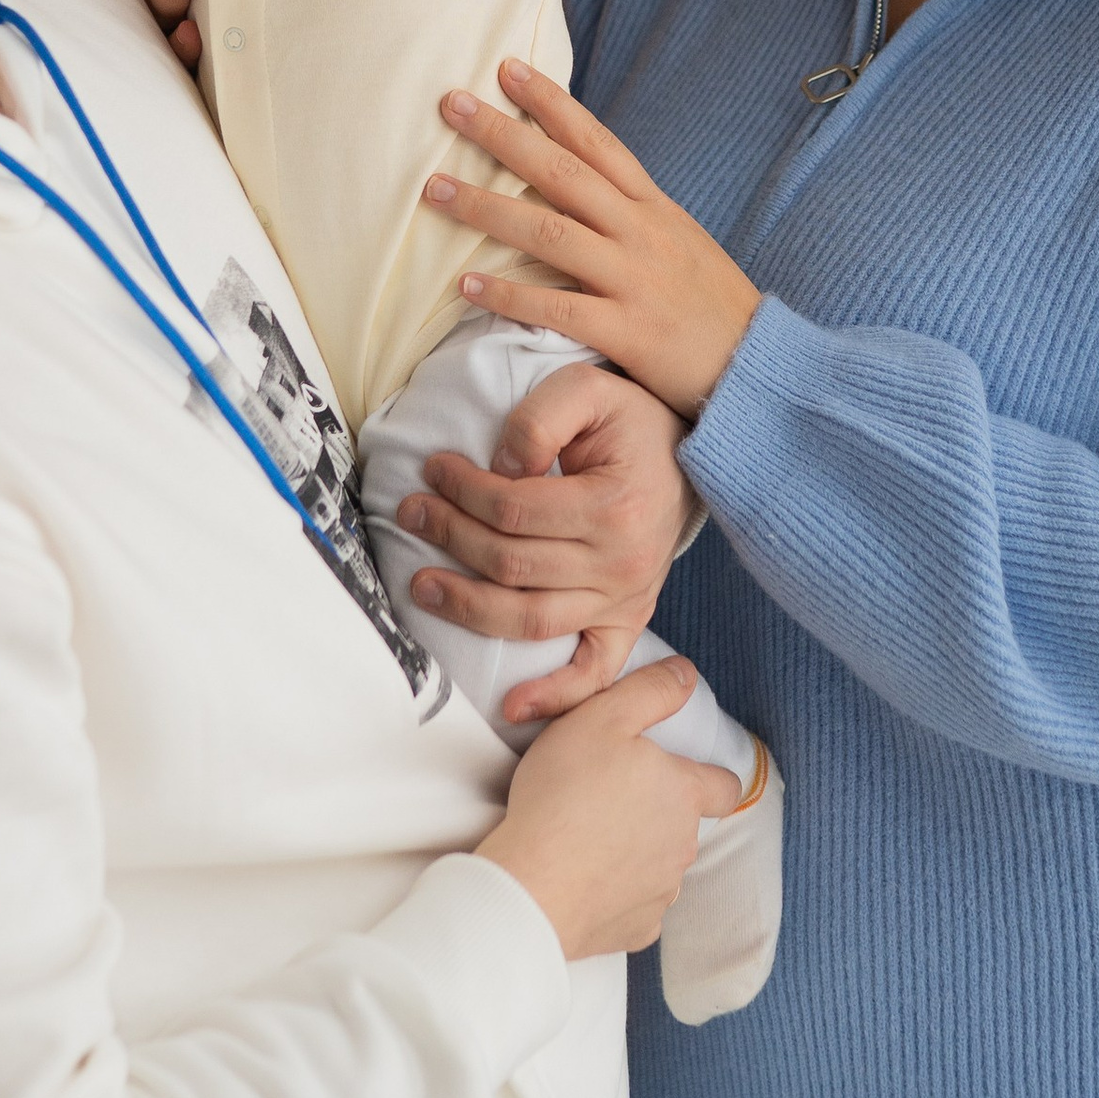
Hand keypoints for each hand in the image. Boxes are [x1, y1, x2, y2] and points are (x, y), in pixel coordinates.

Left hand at [397, 358, 693, 708]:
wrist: (685, 455)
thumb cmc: (629, 422)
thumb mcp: (586, 390)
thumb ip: (540, 419)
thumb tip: (501, 466)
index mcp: (614, 505)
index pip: (514, 510)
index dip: (462, 490)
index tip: (433, 469)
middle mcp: (622, 563)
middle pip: (511, 564)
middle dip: (450, 536)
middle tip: (413, 511)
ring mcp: (626, 599)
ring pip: (530, 618)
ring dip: (467, 606)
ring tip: (422, 584)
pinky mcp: (628, 622)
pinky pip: (594, 672)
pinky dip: (555, 697)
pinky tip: (512, 707)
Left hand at [424, 63, 762, 417]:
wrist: (761, 363)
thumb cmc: (713, 306)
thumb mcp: (681, 242)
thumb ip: (633, 215)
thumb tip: (579, 188)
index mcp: (654, 207)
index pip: (596, 141)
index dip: (550, 103)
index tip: (506, 70)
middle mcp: (642, 232)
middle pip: (562, 173)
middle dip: (503, 135)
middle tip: (450, 105)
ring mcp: (634, 279)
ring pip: (550, 233)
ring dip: (486, 208)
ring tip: (433, 190)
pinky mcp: (627, 331)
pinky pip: (556, 308)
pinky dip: (508, 295)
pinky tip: (464, 285)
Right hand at [474, 661, 741, 958]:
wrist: (530, 885)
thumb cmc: (562, 797)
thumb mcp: (601, 719)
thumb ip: (649, 692)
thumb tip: (685, 675)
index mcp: (683, 794)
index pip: (726, 786)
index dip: (708, 777)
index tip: (679, 774)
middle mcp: (684, 846)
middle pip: (683, 825)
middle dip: (656, 813)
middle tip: (605, 800)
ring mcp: (662, 892)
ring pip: (659, 865)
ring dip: (635, 853)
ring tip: (586, 839)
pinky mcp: (637, 929)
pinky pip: (634, 904)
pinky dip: (615, 892)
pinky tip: (582, 878)